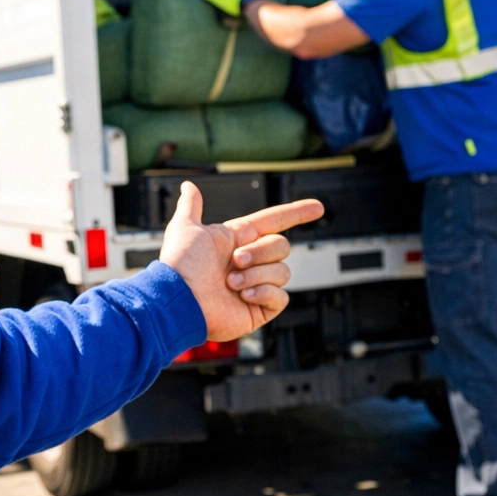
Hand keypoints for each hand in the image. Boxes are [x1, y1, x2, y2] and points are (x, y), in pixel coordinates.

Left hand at [159, 182, 324, 341]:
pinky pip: (280, 297)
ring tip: (231, 283)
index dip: (296, 214)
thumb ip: (191, 207)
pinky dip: (263, 293)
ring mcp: (255, 286)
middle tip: (236, 260)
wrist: (178, 300)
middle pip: (281, 246)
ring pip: (282, 271)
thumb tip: (188, 186)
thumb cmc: (180, 265)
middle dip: (260, 251)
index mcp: (237, 241)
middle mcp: (249, 262)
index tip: (318, 208)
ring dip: (256, 274)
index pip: (274, 222)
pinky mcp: (259, 309)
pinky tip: (243, 296)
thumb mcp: (185, 228)